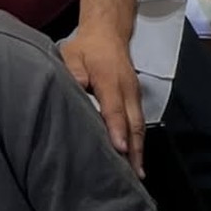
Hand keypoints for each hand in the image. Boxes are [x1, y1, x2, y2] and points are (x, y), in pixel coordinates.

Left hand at [59, 25, 144, 174]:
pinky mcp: (136, 98)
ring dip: (139, 149)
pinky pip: (138, 122)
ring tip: (137, 174)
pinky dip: (138, 141)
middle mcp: (128, 89)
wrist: (108, 35)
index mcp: (110, 79)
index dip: (117, 130)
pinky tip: (135, 157)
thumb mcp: (72, 56)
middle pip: (134, 123)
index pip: (114, 109)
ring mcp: (134, 94)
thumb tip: (77, 91)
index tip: (120, 150)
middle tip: (133, 175)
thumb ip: (74, 74)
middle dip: (135, 150)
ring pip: (139, 125)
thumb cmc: (87, 49)